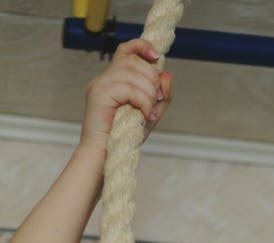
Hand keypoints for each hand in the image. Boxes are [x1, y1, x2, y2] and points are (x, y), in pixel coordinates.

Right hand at [80, 38, 171, 153]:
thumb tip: (167, 75)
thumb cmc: (124, 138)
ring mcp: (100, 84)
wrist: (105, 157)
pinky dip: (142, 101)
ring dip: (148, 93)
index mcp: (114, 79)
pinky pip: (128, 88)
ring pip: (132, 73)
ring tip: (149, 112)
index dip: (142, 47)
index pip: (126, 50)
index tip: (157, 57)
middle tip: (155, 100)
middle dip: (152, 79)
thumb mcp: (149, 114)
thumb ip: (160, 97)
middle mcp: (105, 78)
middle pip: (133, 61)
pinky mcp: (98, 94)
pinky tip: (145, 115)